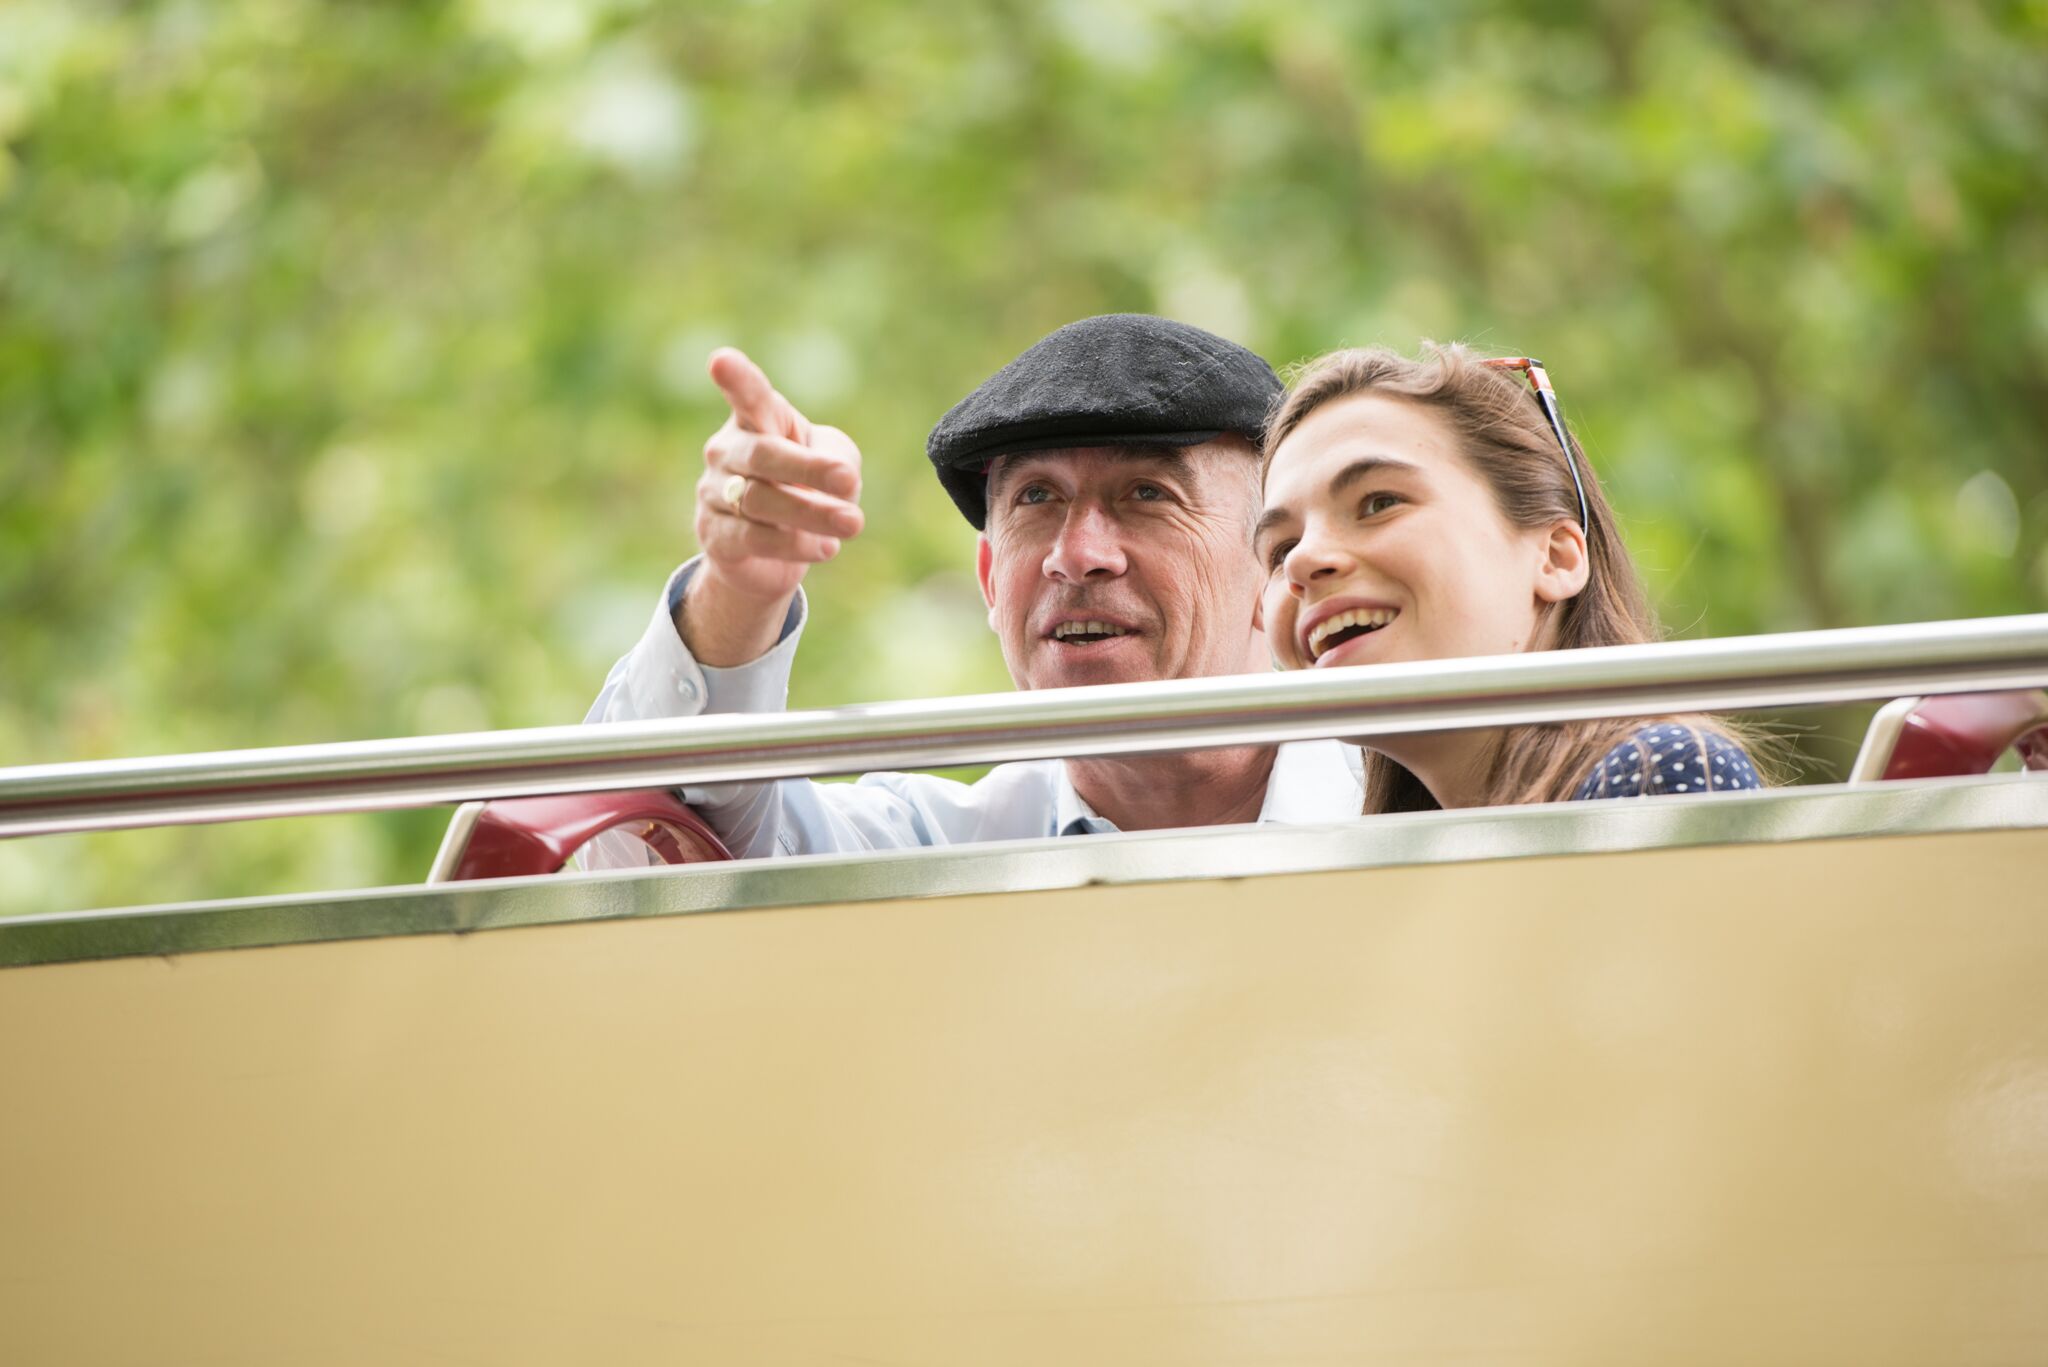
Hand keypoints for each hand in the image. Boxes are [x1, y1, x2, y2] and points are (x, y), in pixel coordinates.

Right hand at [681, 348, 864, 664]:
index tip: (721, 360)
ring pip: (760, 501)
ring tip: (852, 523)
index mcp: (757, 421)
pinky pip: (754, 539)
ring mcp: (713, 492)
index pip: (747, 396)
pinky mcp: (714, 535)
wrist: (773, 554)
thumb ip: (838, 458)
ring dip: (813, 513)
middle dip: (810, 469)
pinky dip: (795, 545)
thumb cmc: (808, 489)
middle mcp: (727, 451)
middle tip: (851, 482)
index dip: (735, 379)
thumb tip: (833, 480)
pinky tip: (825, 548)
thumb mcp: (837, 463)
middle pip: (764, 455)